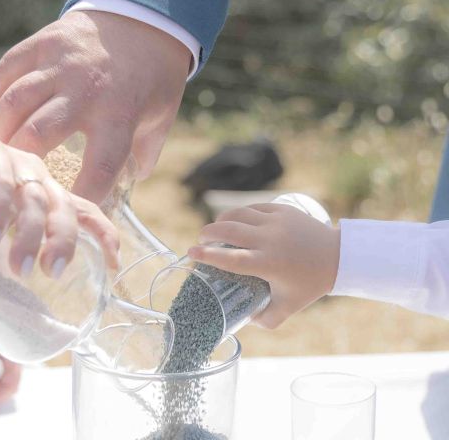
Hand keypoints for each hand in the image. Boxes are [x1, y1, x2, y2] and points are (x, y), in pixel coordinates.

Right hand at [0, 11, 189, 203]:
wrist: (145, 18)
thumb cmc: (153, 76)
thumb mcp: (161, 117)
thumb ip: (145, 152)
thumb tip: (134, 181)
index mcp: (120, 116)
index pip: (98, 169)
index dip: (78, 198)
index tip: (63, 215)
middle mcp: (87, 91)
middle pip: (38, 134)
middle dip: (18, 162)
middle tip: (10, 180)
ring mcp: (62, 64)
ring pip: (15, 102)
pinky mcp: (43, 43)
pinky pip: (7, 71)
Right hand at [0, 115, 119, 275]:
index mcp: (44, 194)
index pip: (84, 210)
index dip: (103, 232)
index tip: (115, 262)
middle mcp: (37, 177)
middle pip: (66, 208)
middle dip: (65, 241)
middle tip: (54, 273)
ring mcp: (16, 163)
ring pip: (35, 199)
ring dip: (29, 235)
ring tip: (19, 268)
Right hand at [188, 204, 340, 328]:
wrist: (339, 256)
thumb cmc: (311, 284)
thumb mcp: (289, 306)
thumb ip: (266, 319)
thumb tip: (245, 320)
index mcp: (268, 264)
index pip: (230, 259)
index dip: (208, 255)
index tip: (190, 253)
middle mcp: (269, 240)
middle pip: (229, 231)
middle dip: (209, 233)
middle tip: (201, 240)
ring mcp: (276, 222)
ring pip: (238, 214)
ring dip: (221, 220)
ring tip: (214, 229)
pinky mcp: (282, 210)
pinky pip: (253, 208)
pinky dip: (239, 213)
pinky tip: (234, 219)